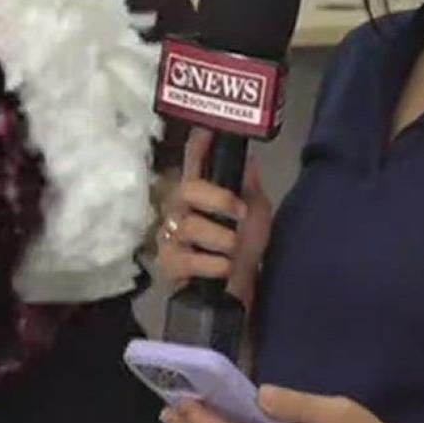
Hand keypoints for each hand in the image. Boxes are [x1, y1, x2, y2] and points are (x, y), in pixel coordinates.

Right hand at [154, 128, 272, 305]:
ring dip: (222, 240)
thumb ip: (249, 188)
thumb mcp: (256, 215)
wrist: (241, 291)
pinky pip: (188, 259)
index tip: (207, 130)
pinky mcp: (167, 265)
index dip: (198, 145)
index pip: (194, 160)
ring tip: (232, 251)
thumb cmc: (247, 248)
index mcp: (201, 193)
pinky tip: (223, 269)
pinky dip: (214, 265)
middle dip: (218, 199)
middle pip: (186, 189)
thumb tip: (249, 158)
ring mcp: (170, 236)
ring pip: (189, 226)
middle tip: (239, 213)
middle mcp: (180, 208)